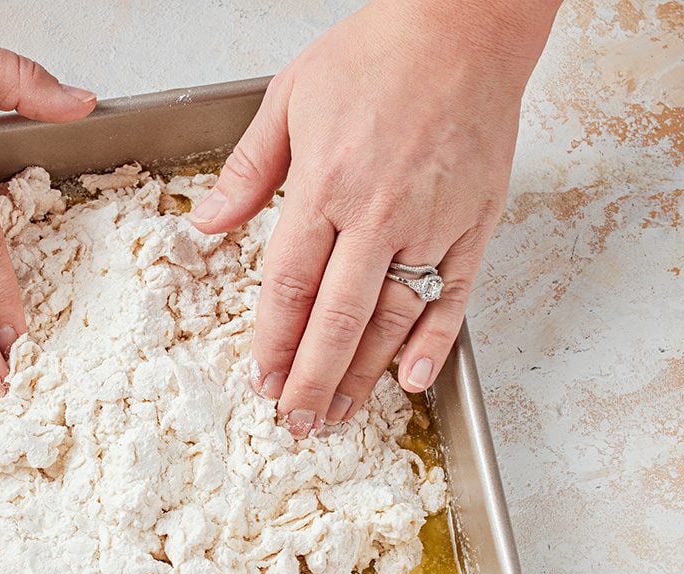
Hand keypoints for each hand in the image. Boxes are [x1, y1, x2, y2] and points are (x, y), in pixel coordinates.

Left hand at [191, 0, 557, 434]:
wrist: (466, 23)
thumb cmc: (376, 53)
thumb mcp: (289, 97)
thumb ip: (248, 170)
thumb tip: (206, 224)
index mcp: (326, 183)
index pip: (290, 285)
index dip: (273, 343)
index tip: (261, 381)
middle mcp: (381, 212)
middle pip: (338, 318)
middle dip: (313, 380)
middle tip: (297, 423)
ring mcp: (434, 221)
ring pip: (394, 318)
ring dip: (364, 375)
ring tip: (342, 414)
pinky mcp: (477, 221)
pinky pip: (455, 295)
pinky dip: (436, 342)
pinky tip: (413, 379)